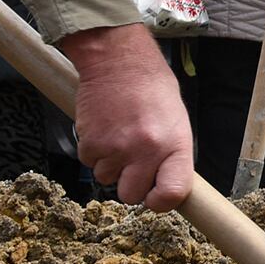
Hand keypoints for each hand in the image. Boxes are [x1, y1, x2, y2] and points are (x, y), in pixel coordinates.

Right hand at [64, 24, 192, 208]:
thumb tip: (163, 185)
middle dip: (130, 183)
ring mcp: (116, 148)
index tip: (154, 197)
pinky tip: (104, 128)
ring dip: (110, 164)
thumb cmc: (151, 89)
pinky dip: (94, 151)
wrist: (119, 61)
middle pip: (131, 195)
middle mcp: (146, 150)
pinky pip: (89, 163)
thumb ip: (170, 156)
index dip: (160, 202)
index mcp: (175, 145)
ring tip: (119, 136)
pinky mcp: (90, 142)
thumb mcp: (175, 122)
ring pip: (106, 179)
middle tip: (132, 162)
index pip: (172, 193)